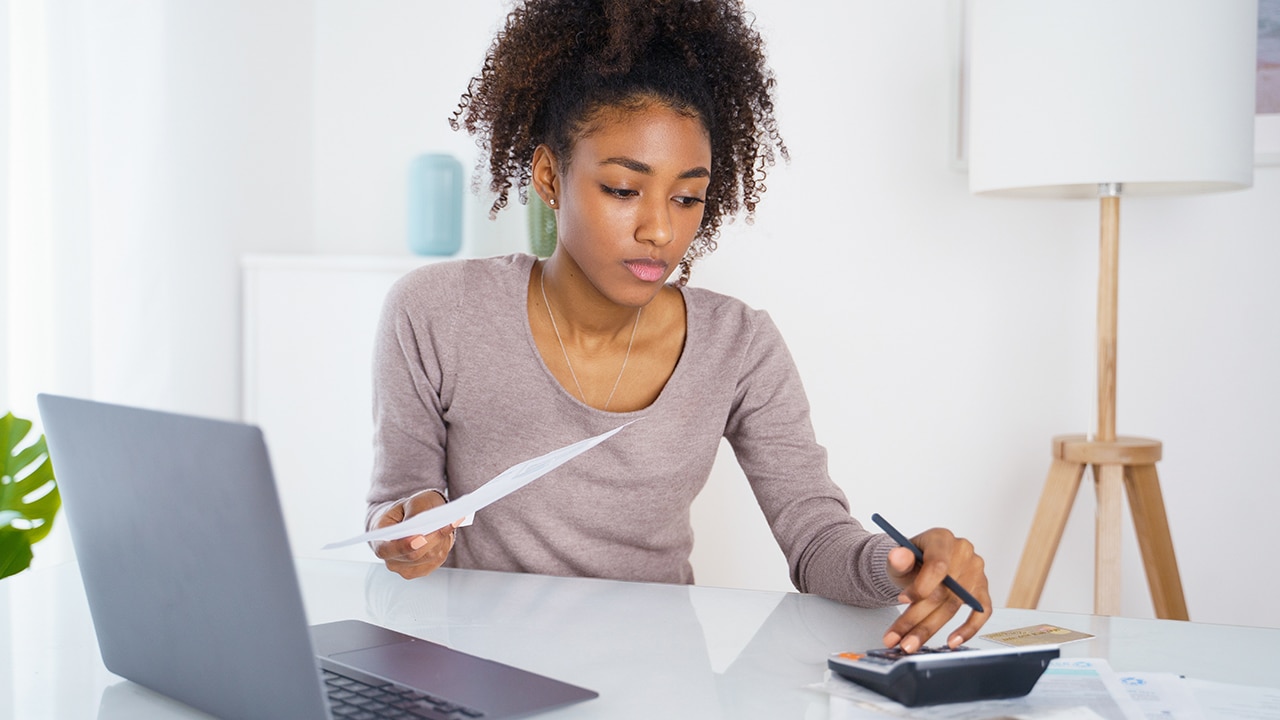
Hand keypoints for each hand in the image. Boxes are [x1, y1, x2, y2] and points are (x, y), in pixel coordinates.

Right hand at [371, 490, 462, 579]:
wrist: (411, 518)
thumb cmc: (407, 510)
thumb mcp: (410, 503)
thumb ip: (414, 513)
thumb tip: (420, 526)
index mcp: (379, 541)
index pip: (387, 550)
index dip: (404, 545)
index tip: (420, 537)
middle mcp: (390, 560)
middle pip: (414, 555)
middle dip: (432, 538)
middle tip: (446, 523)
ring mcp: (406, 569)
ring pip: (430, 557)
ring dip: (440, 540)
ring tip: (445, 523)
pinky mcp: (422, 571)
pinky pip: (438, 560)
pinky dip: (444, 545)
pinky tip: (445, 533)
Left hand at [882, 527, 989, 652]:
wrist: (918, 563)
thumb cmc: (910, 561)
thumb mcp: (898, 558)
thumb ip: (897, 559)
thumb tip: (898, 556)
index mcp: (942, 539)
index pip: (938, 565)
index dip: (921, 586)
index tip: (902, 600)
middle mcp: (963, 552)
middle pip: (943, 592)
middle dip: (918, 619)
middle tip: (901, 639)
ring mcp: (976, 571)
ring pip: (955, 605)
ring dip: (931, 629)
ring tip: (911, 644)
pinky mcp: (982, 589)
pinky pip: (981, 612)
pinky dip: (968, 629)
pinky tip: (953, 642)